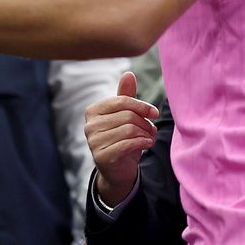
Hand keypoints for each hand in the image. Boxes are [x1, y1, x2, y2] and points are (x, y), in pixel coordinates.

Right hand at [85, 72, 157, 206]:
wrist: (117, 171)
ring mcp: (93, 141)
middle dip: (145, 122)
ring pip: (129, 129)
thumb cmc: (122, 139)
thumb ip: (126, 96)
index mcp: (93, 111)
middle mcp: (89, 125)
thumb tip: (129, 73)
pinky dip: (143, 142)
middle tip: (152, 129)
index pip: (122, 101)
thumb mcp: (124, 117)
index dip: (142, 106)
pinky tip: (147, 144)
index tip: (154, 113)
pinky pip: (128, 144)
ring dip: (146, 133)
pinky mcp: (102, 156)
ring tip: (149, 137)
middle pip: (127, 116)